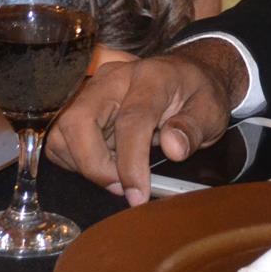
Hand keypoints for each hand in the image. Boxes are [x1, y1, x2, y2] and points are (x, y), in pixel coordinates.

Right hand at [43, 40, 244, 205]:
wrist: (184, 76)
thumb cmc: (197, 95)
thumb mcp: (210, 111)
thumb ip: (193, 129)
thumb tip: (174, 149)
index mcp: (151, 77)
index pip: (132, 119)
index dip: (131, 162)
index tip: (138, 195)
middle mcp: (113, 78)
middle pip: (80, 120)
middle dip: (94, 165)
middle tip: (121, 187)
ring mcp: (92, 90)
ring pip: (62, 131)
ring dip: (83, 164)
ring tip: (117, 171)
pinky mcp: (79, 105)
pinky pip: (60, 139)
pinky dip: (76, 160)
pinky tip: (106, 161)